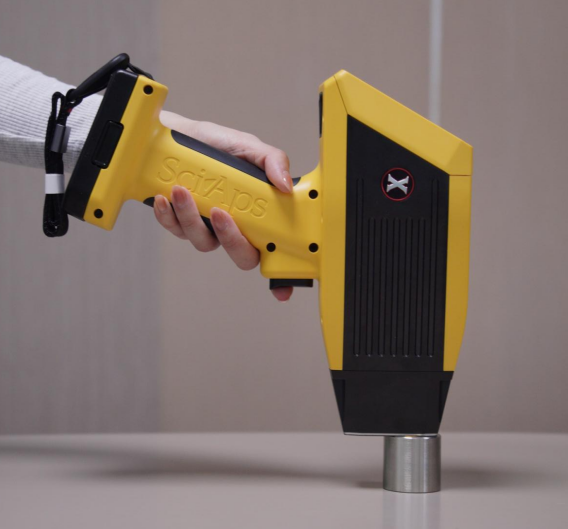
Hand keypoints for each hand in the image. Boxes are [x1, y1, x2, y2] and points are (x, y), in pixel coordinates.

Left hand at [153, 111, 293, 301]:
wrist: (179, 135)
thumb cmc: (218, 145)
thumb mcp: (249, 147)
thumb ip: (272, 161)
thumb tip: (286, 185)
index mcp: (258, 214)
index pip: (274, 250)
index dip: (281, 276)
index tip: (282, 290)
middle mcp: (234, 227)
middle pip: (242, 256)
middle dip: (231, 239)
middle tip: (219, 213)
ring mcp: (207, 228)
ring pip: (204, 243)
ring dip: (192, 219)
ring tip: (183, 190)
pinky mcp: (179, 222)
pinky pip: (175, 230)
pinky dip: (168, 216)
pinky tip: (165, 196)